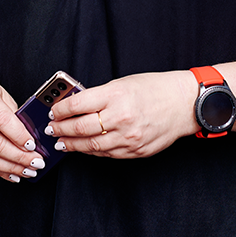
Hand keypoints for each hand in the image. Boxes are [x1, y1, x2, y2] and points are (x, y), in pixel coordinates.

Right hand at [0, 68, 44, 182]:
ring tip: (27, 171)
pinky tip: (11, 173)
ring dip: (10, 168)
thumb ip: (14, 115)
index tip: (34, 146)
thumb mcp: (1, 94)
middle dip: (19, 158)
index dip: (20, 136)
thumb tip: (31, 138)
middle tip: (36, 163)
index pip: (3, 121)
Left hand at [45, 71, 198, 158]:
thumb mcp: (124, 83)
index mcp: (116, 94)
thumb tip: (76, 106)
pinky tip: (83, 147)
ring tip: (62, 142)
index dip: (60, 110)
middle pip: (80, 128)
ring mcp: (129, 137)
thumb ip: (100, 96)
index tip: (53, 111)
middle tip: (52, 128)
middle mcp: (121, 116)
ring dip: (72, 144)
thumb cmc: (155, 89)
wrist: (184, 104)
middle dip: (61, 129)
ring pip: (91, 145)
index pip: (78, 105)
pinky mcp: (135, 150)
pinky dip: (92, 151)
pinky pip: (107, 154)